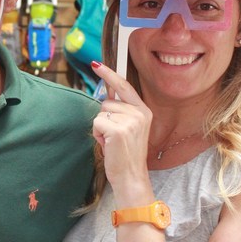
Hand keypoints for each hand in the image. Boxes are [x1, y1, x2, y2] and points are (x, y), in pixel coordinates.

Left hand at [89, 61, 152, 194]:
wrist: (131, 176)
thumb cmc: (126, 154)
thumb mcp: (129, 128)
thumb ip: (121, 111)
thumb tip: (106, 95)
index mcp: (144, 110)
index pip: (124, 86)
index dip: (109, 75)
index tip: (97, 65)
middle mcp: (139, 113)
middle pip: (107, 102)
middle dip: (104, 118)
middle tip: (114, 137)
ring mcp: (130, 120)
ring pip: (100, 112)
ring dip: (100, 128)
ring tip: (112, 141)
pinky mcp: (119, 130)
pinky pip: (96, 123)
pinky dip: (97, 135)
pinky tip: (109, 145)